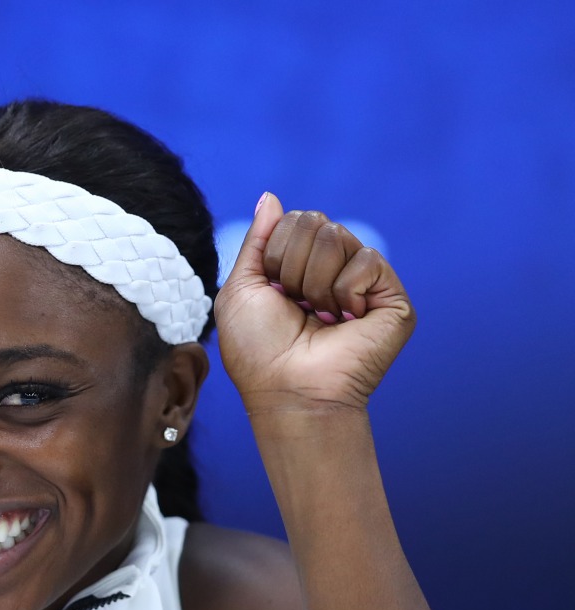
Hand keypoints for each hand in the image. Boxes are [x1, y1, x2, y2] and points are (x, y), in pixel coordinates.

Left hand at [214, 193, 414, 414]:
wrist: (287, 389)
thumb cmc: (258, 349)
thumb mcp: (241, 288)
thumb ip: (257, 240)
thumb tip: (271, 197)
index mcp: (299, 266)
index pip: (294, 220)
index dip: (276, 253)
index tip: (275, 293)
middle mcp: (334, 270)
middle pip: (315, 222)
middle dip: (292, 266)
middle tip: (297, 306)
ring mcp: (364, 282)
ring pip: (338, 236)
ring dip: (315, 282)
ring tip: (319, 316)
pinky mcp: (392, 298)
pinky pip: (367, 259)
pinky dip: (345, 292)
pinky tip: (344, 319)